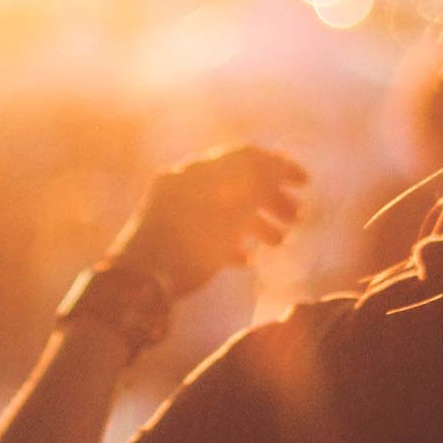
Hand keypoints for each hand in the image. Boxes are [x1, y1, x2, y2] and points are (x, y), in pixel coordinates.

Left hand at [103, 145, 307, 297]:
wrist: (136, 286)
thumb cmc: (187, 248)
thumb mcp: (229, 215)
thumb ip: (254, 188)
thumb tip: (274, 167)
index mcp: (196, 171)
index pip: (246, 156)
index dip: (280, 166)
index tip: (306, 184)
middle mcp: (184, 184)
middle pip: (237, 181)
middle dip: (272, 199)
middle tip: (298, 219)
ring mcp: (175, 210)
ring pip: (224, 208)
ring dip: (257, 222)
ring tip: (279, 243)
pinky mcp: (170, 237)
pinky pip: (207, 230)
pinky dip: (231, 240)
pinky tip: (247, 260)